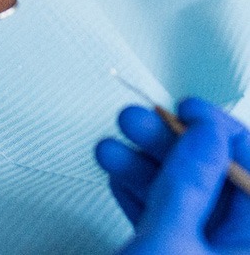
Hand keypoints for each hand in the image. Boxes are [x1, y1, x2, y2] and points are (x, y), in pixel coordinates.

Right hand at [96, 98, 249, 253]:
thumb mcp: (171, 240)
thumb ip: (187, 184)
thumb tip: (204, 133)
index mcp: (249, 242)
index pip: (248, 166)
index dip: (216, 130)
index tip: (185, 108)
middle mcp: (231, 247)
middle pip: (209, 177)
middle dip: (164, 143)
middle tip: (134, 121)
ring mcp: (201, 254)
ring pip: (180, 195)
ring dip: (140, 166)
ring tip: (111, 150)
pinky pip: (162, 217)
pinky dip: (137, 194)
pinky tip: (118, 178)